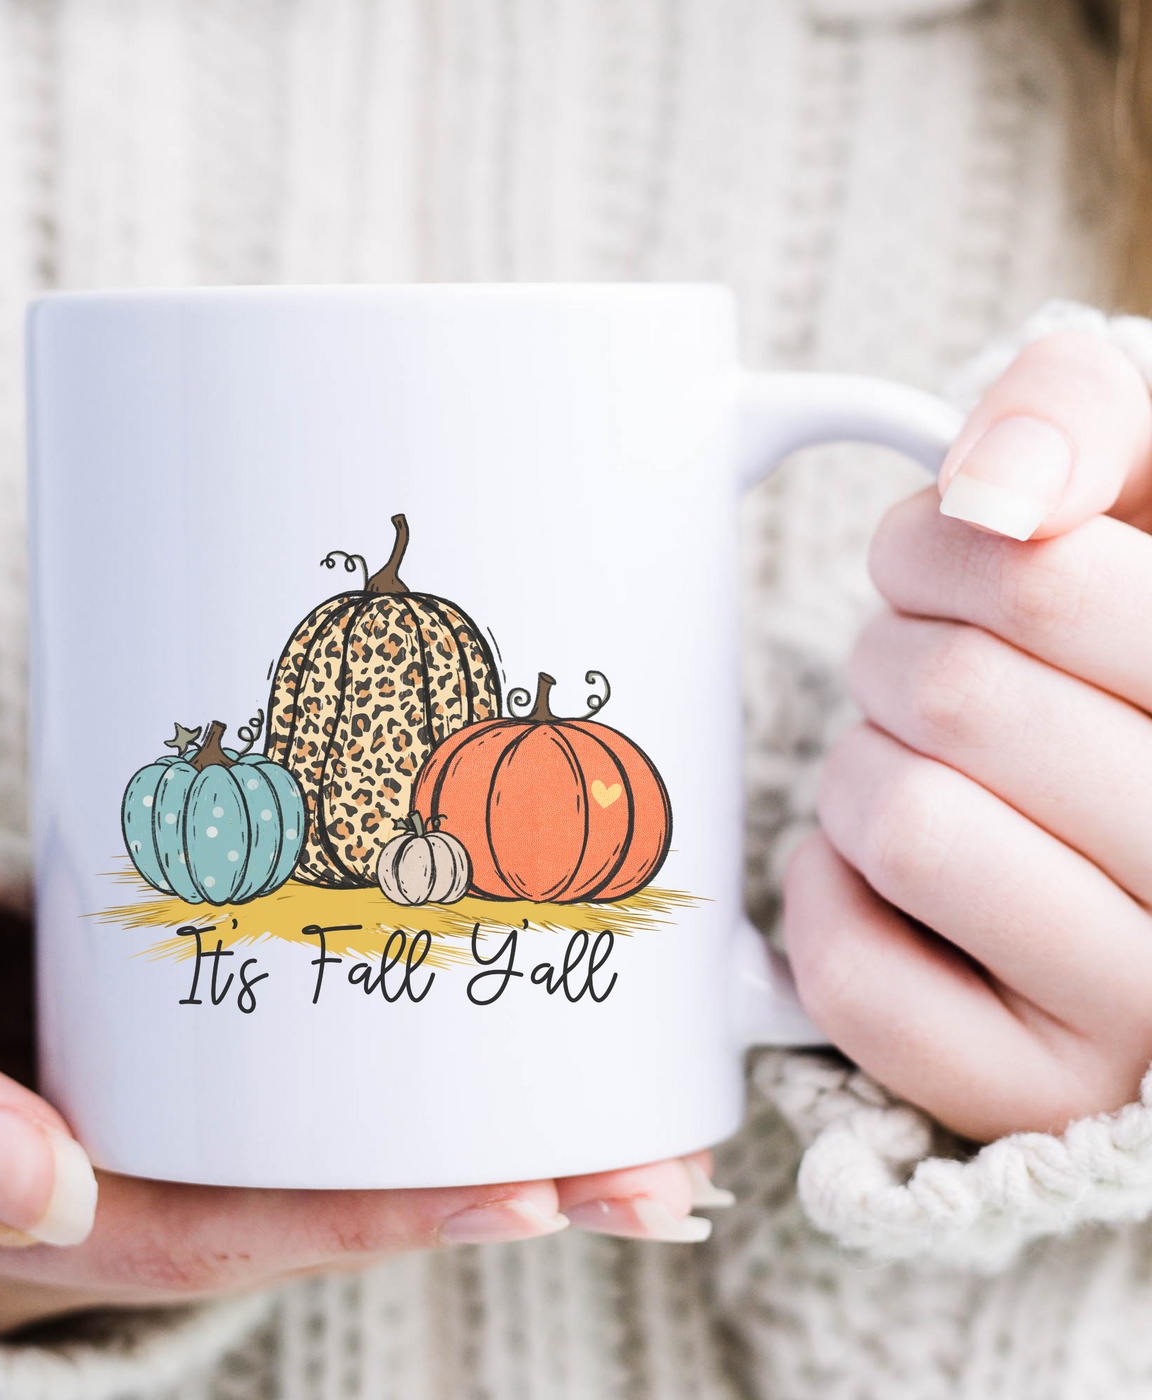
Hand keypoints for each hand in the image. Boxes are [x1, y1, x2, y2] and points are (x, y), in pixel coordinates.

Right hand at [0, 865, 726, 1337]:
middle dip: (485, 1197)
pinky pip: (304, 1085)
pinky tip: (508, 1062)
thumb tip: (47, 1188)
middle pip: (318, 1208)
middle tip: (649, 1176)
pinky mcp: (174, 1046)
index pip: (229, 1231)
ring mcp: (152, 1114)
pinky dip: (409, 1090)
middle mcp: (114, 1180)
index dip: (375, 1224)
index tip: (526, 1192)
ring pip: (331, 1154)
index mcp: (32, 1206)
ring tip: (631, 1135)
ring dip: (481, 1149)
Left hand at [784, 328, 1151, 1143]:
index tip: (954, 566)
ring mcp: (1146, 1009)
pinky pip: (854, 974)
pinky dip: (827, 895)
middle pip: (954, 695)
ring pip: (904, 823)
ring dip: (864, 770)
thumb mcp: (1135, 480)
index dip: (934, 548)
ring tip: (920, 773)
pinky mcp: (1030, 1087)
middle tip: (929, 676)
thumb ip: (1079, 419)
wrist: (1094, 789)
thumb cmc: (1102, 631)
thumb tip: (990, 496)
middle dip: (894, 654)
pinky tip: (881, 872)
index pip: (1036, 577)